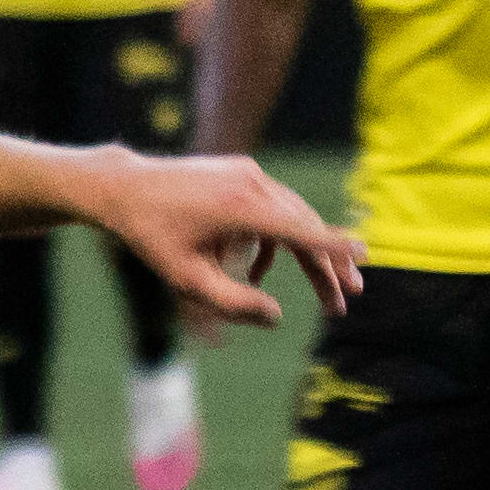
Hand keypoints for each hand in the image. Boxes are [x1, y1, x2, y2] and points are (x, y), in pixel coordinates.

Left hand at [80, 150, 358, 328]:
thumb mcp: (187, 281)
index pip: (300, 230)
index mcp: (242, 208)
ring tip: (326, 294)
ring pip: (293, 216)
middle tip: (350, 299)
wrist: (125, 188)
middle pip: (305, 226)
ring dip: (308, 254)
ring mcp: (249, 173)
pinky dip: (274, 241)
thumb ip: (233, 304)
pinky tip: (259, 276)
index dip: (334, 246)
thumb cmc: (152, 238)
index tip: (365, 254)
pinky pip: (273, 209)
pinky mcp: (242, 172)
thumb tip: (277, 317)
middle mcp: (252, 183)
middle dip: (329, 266)